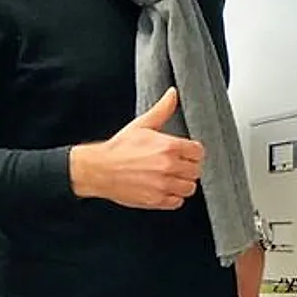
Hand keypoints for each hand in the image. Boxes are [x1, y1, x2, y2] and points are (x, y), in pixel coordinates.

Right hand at [69, 88, 204, 209]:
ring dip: (183, 183)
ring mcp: (163, 185)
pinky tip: (164, 188)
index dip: (192, 152)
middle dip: (188, 167)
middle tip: (177, 165)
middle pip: (196, 170)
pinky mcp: (156, 200)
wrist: (98, 169)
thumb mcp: (142, 125)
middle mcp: (169, 166)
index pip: (198, 152)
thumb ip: (162, 109)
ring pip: (189, 188)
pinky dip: (173, 197)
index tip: (185, 153)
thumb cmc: (119, 148)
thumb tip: (173, 93)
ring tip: (172, 177)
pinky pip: (177, 202)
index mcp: (169, 146)